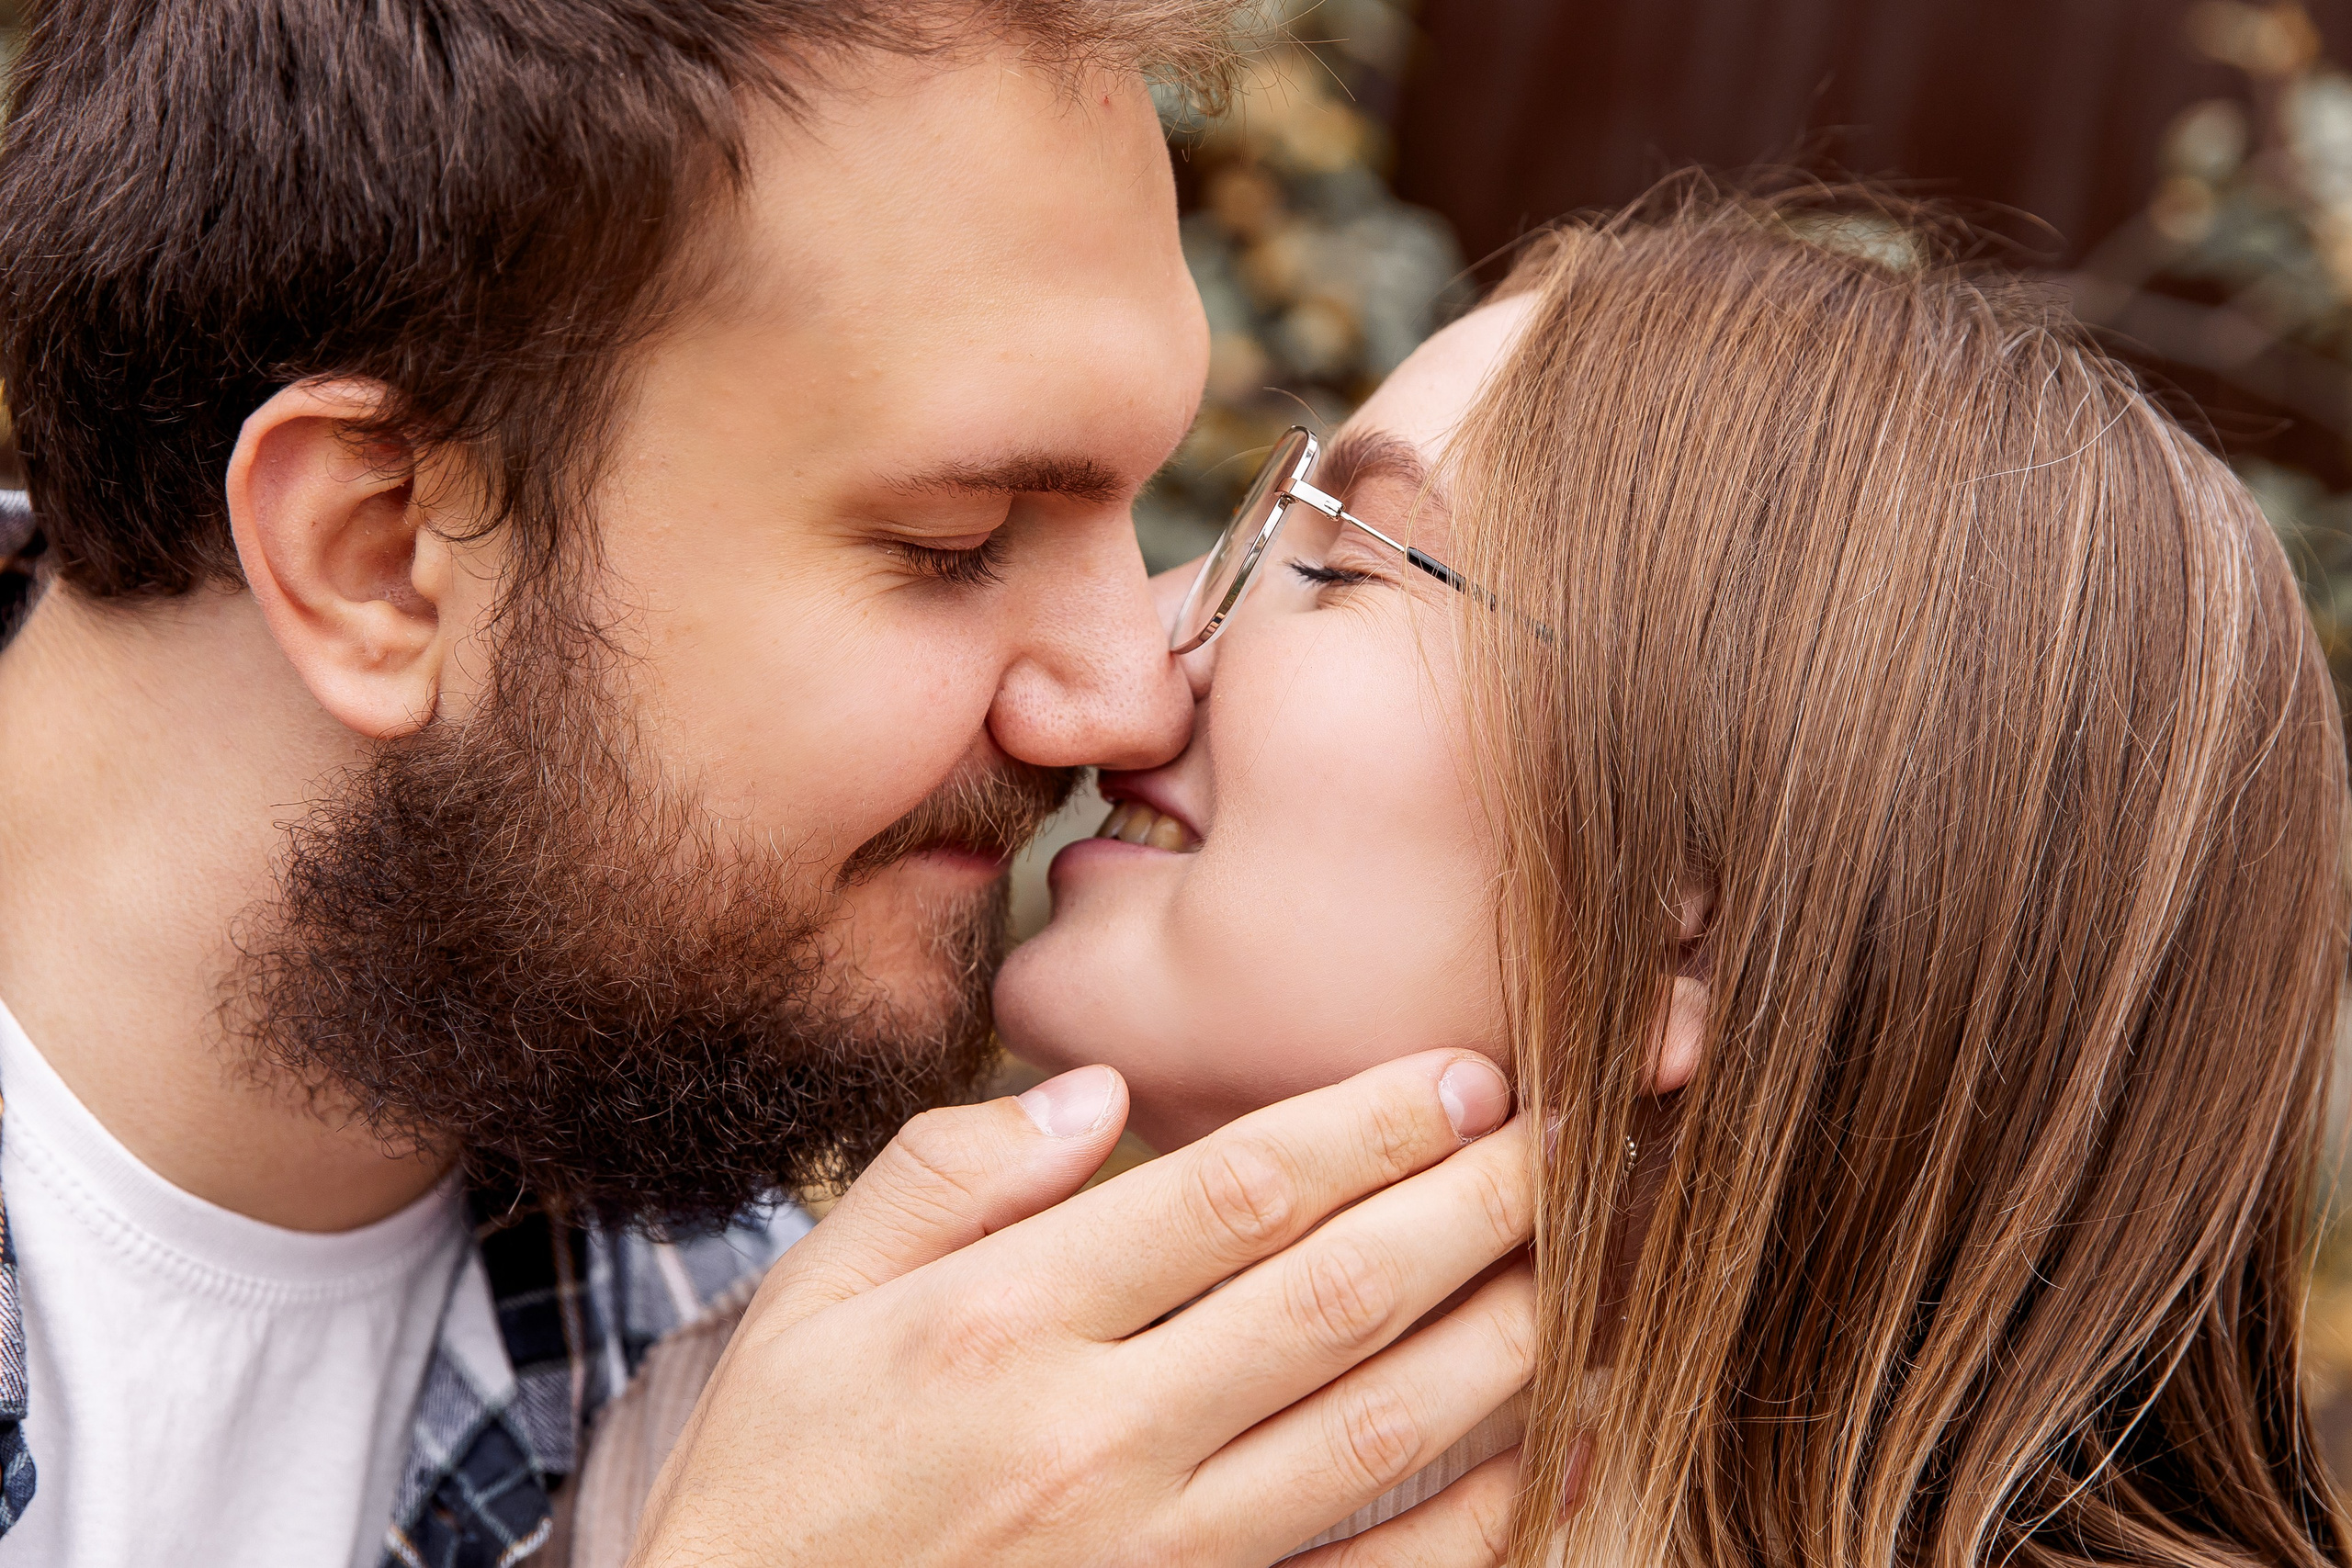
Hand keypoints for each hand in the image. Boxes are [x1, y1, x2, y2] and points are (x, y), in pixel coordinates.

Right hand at [631, 1049, 1533, 1566]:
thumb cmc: (779, 1475)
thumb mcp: (811, 1297)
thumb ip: (948, 1173)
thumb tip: (1097, 1092)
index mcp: (1006, 1325)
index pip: (1232, 1196)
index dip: (1368, 1126)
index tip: (1464, 1072)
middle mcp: (1099, 1437)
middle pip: (1336, 1296)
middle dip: (1480, 1205)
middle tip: (1587, 1131)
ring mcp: (1155, 1553)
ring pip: (1378, 1429)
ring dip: (1509, 1334)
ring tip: (1605, 1256)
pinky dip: (1477, 1520)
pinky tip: (1563, 1453)